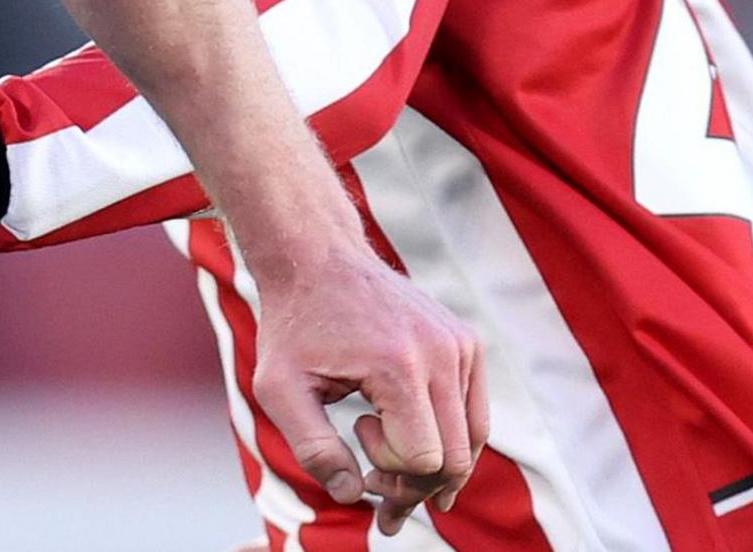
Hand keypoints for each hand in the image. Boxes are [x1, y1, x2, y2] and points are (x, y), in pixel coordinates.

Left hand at [250, 250, 486, 536]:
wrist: (318, 258)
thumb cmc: (293, 324)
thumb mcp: (278, 388)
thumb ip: (311, 448)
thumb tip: (351, 495)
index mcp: (399, 366)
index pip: (423, 461)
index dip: (387, 471)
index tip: (356, 432)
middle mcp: (443, 354)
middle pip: (455, 459)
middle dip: (414, 485)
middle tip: (371, 480)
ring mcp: (462, 345)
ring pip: (471, 442)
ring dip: (434, 465)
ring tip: (386, 463)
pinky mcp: (468, 342)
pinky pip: (474, 414)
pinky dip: (449, 437)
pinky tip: (410, 437)